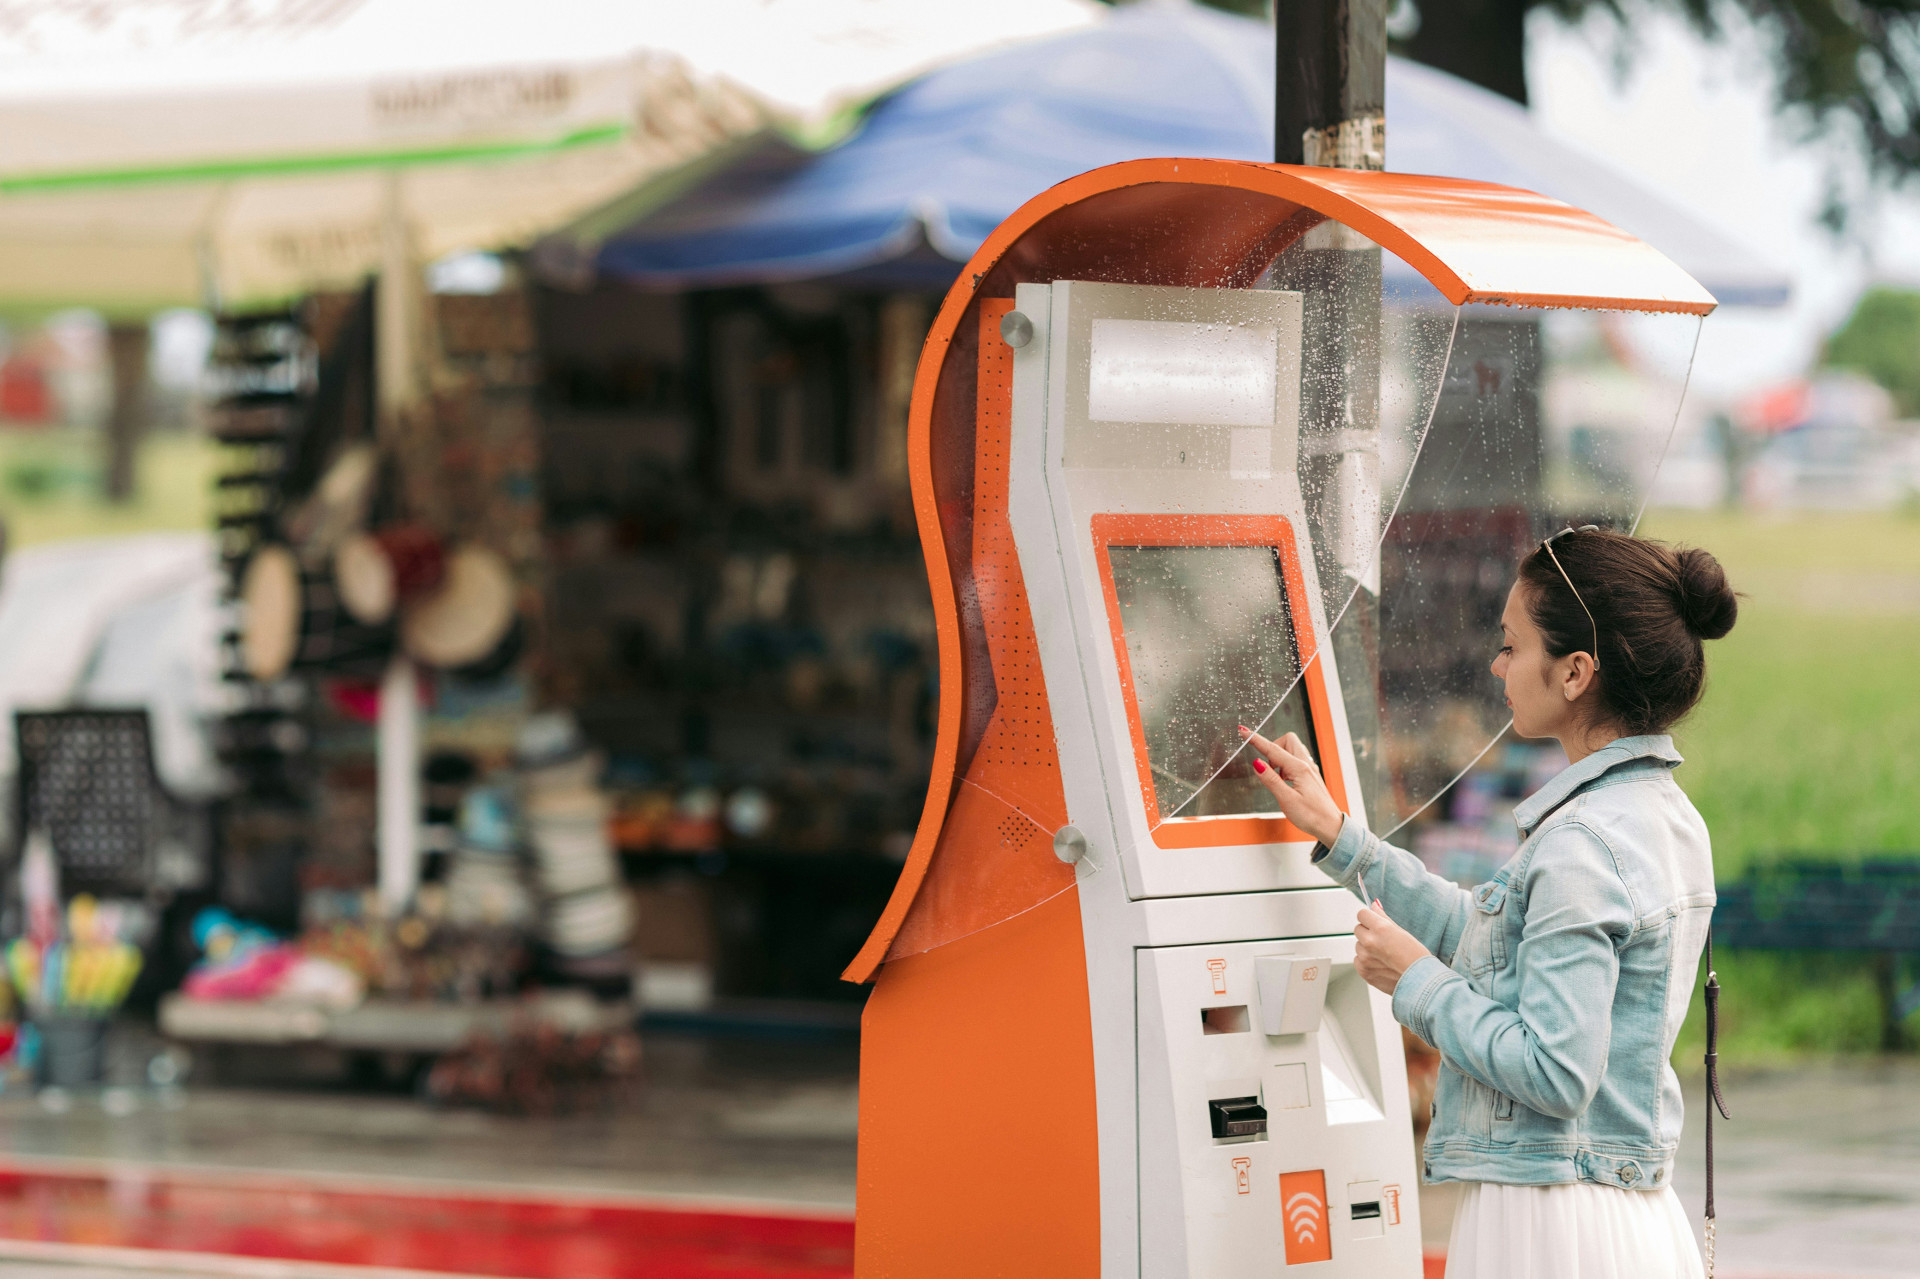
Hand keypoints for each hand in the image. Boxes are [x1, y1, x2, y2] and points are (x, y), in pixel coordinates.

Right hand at [1237, 727, 1343, 845]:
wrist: (1331, 826)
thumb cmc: (1312, 816)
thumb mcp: (1286, 800)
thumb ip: (1271, 780)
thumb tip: (1257, 763)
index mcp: (1299, 769)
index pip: (1272, 749)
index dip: (1256, 740)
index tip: (1243, 731)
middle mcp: (1306, 765)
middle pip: (1286, 741)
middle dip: (1272, 746)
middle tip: (1265, 765)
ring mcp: (1310, 769)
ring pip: (1292, 749)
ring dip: (1279, 757)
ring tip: (1275, 777)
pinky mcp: (1310, 776)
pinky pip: (1296, 760)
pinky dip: (1286, 765)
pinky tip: (1284, 780)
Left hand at [1354, 903, 1430, 995]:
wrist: (1421, 982)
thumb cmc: (1416, 957)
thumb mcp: (1402, 932)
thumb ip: (1384, 918)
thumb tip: (1374, 905)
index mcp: (1381, 929)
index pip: (1362, 914)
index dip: (1369, 918)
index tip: (1374, 922)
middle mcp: (1370, 942)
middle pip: (1358, 929)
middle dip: (1368, 932)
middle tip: (1383, 941)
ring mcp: (1364, 958)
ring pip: (1358, 945)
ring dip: (1367, 948)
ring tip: (1385, 956)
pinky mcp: (1363, 971)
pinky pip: (1357, 960)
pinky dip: (1366, 961)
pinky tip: (1381, 965)